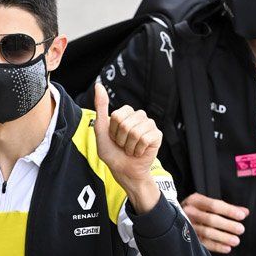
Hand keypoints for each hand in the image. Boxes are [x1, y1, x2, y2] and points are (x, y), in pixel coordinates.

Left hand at [93, 82, 162, 210]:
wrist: (124, 170)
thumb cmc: (112, 152)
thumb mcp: (101, 130)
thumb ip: (101, 107)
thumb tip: (98, 85)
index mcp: (126, 113)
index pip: (117, 116)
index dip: (113, 131)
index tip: (114, 138)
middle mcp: (139, 116)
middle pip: (125, 123)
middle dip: (120, 139)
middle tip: (123, 145)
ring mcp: (149, 125)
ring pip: (135, 132)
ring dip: (129, 146)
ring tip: (130, 149)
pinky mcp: (157, 135)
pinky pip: (145, 139)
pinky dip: (138, 150)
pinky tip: (139, 152)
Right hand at [181, 193, 248, 253]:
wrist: (170, 218)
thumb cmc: (196, 210)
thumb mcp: (207, 204)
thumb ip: (226, 208)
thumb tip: (245, 212)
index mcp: (195, 201)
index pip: (214, 205)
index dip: (229, 211)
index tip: (241, 216)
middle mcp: (189, 212)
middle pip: (211, 219)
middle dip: (228, 225)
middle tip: (241, 229)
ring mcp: (186, 226)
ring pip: (207, 232)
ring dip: (223, 237)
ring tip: (235, 241)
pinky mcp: (186, 238)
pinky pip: (203, 243)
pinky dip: (216, 246)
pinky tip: (226, 248)